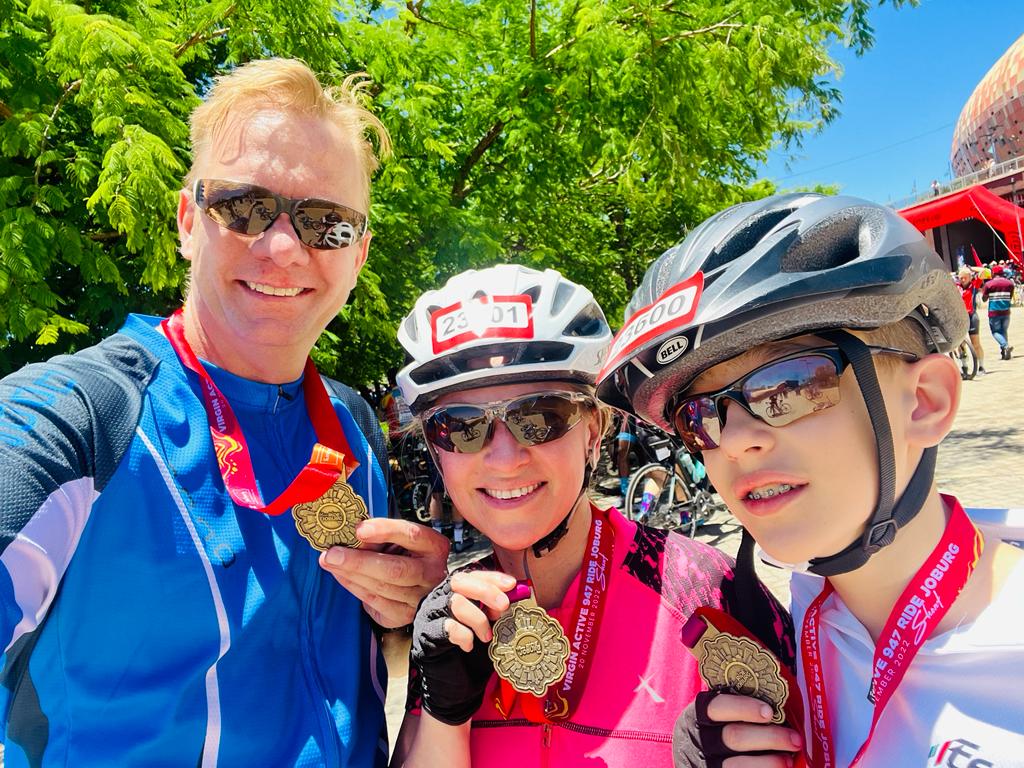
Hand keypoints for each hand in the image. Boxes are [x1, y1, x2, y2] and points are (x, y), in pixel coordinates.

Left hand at [319, 517, 449, 627]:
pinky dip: (353, 587)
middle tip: (332, 553)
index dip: (385, 531)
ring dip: (350, 574)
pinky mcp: (403, 615)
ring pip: (381, 587)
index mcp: (434, 547)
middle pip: (395, 570)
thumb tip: (353, 539)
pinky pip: (373, 601)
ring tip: (329, 562)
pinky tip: (340, 575)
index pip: (412, 535)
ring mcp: (419, 598)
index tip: (359, 529)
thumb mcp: (400, 539)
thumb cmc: (406, 555)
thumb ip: (381, 536)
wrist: (420, 587)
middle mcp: (431, 574)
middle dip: (359, 561)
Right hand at [411, 570, 515, 724]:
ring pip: (455, 602)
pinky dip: (464, 635)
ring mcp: (429, 616)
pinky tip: (470, 646)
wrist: (456, 690)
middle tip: (504, 606)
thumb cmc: (474, 656)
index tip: (511, 584)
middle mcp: (439, 599)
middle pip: (460, 581)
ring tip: (487, 636)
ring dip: (478, 619)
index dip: (492, 577)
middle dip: (486, 591)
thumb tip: (514, 594)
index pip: (473, 575)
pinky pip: (447, 627)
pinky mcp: (426, 635)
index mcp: (455, 593)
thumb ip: (497, 610)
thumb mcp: (491, 627)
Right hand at [673, 692, 802, 767]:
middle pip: (734, 737)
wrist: (701, 757)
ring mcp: (705, 763)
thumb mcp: (722, 714)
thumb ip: (742, 707)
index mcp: (699, 713)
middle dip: (770, 737)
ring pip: (738, 765)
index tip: (769, 712)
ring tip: (789, 760)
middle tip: (795, 739)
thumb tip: (784, 701)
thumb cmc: (722, 728)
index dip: (744, 708)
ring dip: (769, 762)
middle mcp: (699, 738)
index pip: (718, 706)